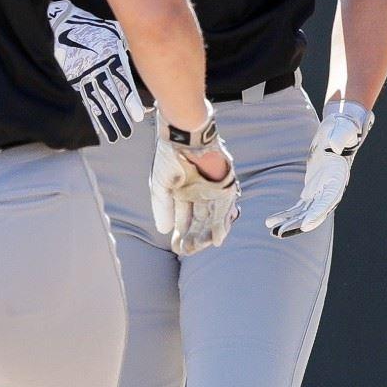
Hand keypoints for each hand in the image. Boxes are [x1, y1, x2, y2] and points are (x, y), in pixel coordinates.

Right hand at [48, 0, 145, 143]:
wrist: (62, 25)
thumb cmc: (91, 30)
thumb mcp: (112, 35)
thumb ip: (125, 50)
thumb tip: (143, 59)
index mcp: (109, 57)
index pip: (122, 83)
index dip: (130, 101)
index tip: (138, 116)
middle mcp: (97, 69)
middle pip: (110, 97)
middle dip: (119, 116)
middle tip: (127, 132)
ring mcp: (83, 75)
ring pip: (96, 102)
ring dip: (106, 121)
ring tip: (114, 135)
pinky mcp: (71, 79)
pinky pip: (82, 100)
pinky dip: (89, 114)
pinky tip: (96, 126)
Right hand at [149, 110, 240, 256]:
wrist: (186, 135)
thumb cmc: (170, 156)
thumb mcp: (161, 185)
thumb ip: (163, 208)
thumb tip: (163, 230)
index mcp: (182, 190)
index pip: (183, 216)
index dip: (180, 232)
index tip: (177, 246)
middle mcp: (198, 192)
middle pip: (199, 219)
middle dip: (194, 236)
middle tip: (189, 251)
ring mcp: (212, 189)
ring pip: (212, 216)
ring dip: (208, 233)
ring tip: (203, 247)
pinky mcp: (224, 185)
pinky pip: (225, 208)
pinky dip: (223, 223)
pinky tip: (218, 239)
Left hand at [267, 100, 372, 238]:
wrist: (341, 129)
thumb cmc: (343, 128)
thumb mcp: (343, 130)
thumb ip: (340, 137)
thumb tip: (335, 144)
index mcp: (338, 178)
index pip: (329, 200)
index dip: (318, 213)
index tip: (306, 225)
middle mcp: (331, 189)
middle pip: (315, 212)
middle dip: (299, 224)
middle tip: (280, 233)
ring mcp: (321, 191)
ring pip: (305, 213)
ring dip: (289, 223)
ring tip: (272, 231)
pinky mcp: (312, 189)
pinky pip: (299, 206)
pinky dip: (287, 214)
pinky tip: (272, 221)